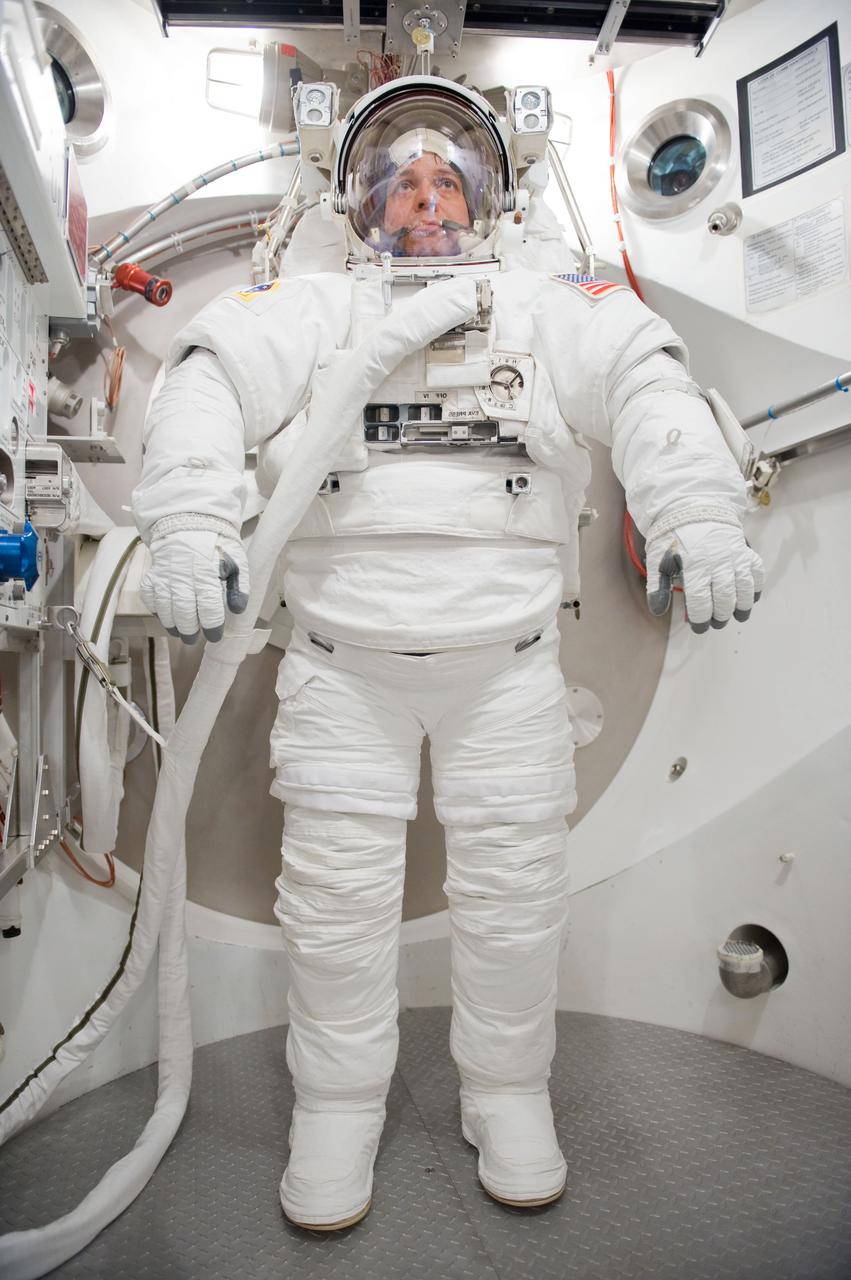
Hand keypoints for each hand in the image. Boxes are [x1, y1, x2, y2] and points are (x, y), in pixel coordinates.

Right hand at [139, 530, 249, 643]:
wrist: (189, 521)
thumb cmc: (216, 544)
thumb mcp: (237, 560)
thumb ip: (239, 585)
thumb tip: (238, 609)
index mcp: (206, 573)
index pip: (209, 607)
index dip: (212, 626)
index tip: (214, 636)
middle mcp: (183, 576)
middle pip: (183, 611)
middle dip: (189, 630)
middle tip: (193, 639)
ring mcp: (164, 576)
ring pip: (164, 608)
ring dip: (172, 624)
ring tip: (180, 631)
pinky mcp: (152, 574)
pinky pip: (149, 597)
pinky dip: (155, 609)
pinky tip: (164, 615)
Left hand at [645, 521, 762, 632]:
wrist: (692, 507)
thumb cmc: (673, 536)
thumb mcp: (658, 559)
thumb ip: (658, 586)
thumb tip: (658, 610)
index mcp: (694, 566)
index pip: (701, 602)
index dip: (701, 620)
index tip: (699, 627)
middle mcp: (718, 562)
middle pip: (725, 599)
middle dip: (721, 616)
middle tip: (716, 622)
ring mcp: (735, 556)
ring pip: (744, 588)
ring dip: (742, 606)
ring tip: (737, 616)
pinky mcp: (745, 550)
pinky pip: (757, 571)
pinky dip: (756, 587)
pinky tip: (750, 597)